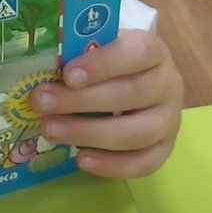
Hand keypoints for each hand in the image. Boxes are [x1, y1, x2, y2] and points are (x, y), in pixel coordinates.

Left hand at [29, 31, 181, 178]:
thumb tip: (41, 67)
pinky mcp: (165, 149)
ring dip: (90, 134)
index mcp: (153, 50)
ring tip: (51, 131)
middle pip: (131, 94)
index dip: (102, 64)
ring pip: (137, 132)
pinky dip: (112, 165)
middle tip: (43, 104)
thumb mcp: (99, 47)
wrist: (139, 80)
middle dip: (82, 101)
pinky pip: (144, 163)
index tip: (67, 75)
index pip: (136, 53)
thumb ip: (79, 53)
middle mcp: (168, 84)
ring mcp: (170, 120)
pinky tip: (80, 160)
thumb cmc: (111, 61)